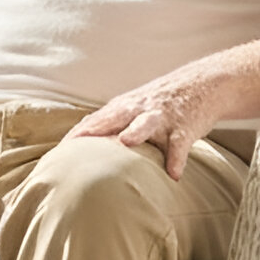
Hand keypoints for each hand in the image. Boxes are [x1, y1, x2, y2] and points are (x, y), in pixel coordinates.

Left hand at [68, 65, 231, 180]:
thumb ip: (111, 125)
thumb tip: (83, 143)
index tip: (58, 153)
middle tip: (74, 146)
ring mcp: (162, 117)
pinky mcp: (185, 126)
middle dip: (93, 131)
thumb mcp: (133, 108)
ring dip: (136, 132)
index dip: (76, 135)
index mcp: (124, 107)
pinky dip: (177, 158)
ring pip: (146, 123)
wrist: (202, 84)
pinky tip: (174, 174)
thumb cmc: (160, 104)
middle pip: (113, 118)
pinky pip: (180, 144)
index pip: (95, 120)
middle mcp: (139, 109)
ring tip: (125, 143)